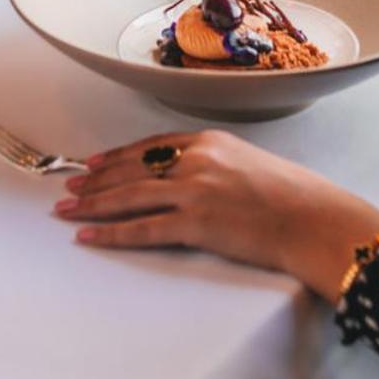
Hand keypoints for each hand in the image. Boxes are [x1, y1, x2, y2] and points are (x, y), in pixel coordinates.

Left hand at [53, 129, 378, 301]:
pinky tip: (89, 236)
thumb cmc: (291, 196)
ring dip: (93, 204)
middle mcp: (196, 159)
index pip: (150, 145)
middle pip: (133, 168)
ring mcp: (194, 189)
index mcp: (209, 141)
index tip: (93, 163)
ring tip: (66, 211)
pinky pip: (143, 228)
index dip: (117, 156)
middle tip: (68, 187)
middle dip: (96, 180)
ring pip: (130, 195)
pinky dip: (112, 233)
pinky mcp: (196, 222)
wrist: (312, 218)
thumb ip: (217, 166)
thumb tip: (192, 179)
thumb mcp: (250, 163)